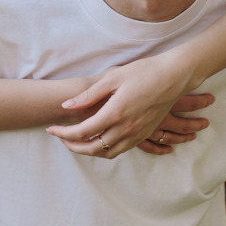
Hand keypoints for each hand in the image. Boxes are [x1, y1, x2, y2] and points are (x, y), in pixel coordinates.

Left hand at [46, 51, 213, 157]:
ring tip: (77, 141)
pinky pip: (121, 150)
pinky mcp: (144, 134)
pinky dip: (106, 150)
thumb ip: (88, 95)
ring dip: (89, 151)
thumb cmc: (144, 72)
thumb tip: (67, 105)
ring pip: (107, 153)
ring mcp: (136, 134)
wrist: (174, 77)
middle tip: (61, 137)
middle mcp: (125, 128)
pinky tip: (99, 141)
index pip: (82, 132)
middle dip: (73, 146)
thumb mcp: (112, 78)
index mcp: (114, 113)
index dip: (63, 133)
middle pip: (92, 148)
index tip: (52, 129)